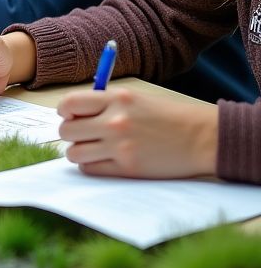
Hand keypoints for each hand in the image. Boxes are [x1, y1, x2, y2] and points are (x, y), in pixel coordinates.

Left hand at [57, 88, 218, 178]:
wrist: (203, 137)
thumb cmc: (169, 116)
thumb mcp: (136, 98)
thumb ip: (104, 103)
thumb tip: (72, 113)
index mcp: (116, 98)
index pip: (69, 104)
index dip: (65, 111)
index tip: (71, 115)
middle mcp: (114, 121)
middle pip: (66, 130)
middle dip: (71, 133)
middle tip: (83, 134)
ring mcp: (120, 146)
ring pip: (73, 153)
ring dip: (79, 151)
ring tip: (93, 148)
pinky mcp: (127, 168)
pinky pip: (90, 169)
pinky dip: (91, 165)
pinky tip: (104, 160)